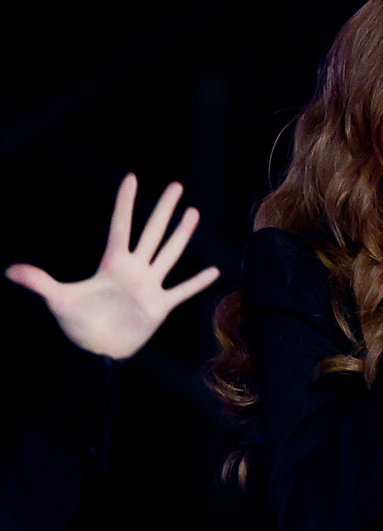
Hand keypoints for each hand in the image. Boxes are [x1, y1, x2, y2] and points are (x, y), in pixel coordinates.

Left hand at [5, 174, 219, 358]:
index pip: (121, 226)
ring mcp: (148, 287)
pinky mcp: (159, 307)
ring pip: (169, 255)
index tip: (132, 178)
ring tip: (194, 214)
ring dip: (182, 235)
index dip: (125, 202)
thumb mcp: (58, 299)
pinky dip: (197, 282)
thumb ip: (39, 282)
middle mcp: (134, 270)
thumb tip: (9, 271)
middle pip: (152, 233)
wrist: (97, 352)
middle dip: (164, 210)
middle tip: (176, 187)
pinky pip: (182, 291)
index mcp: (112, 263)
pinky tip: (213, 271)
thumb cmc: (78, 324)